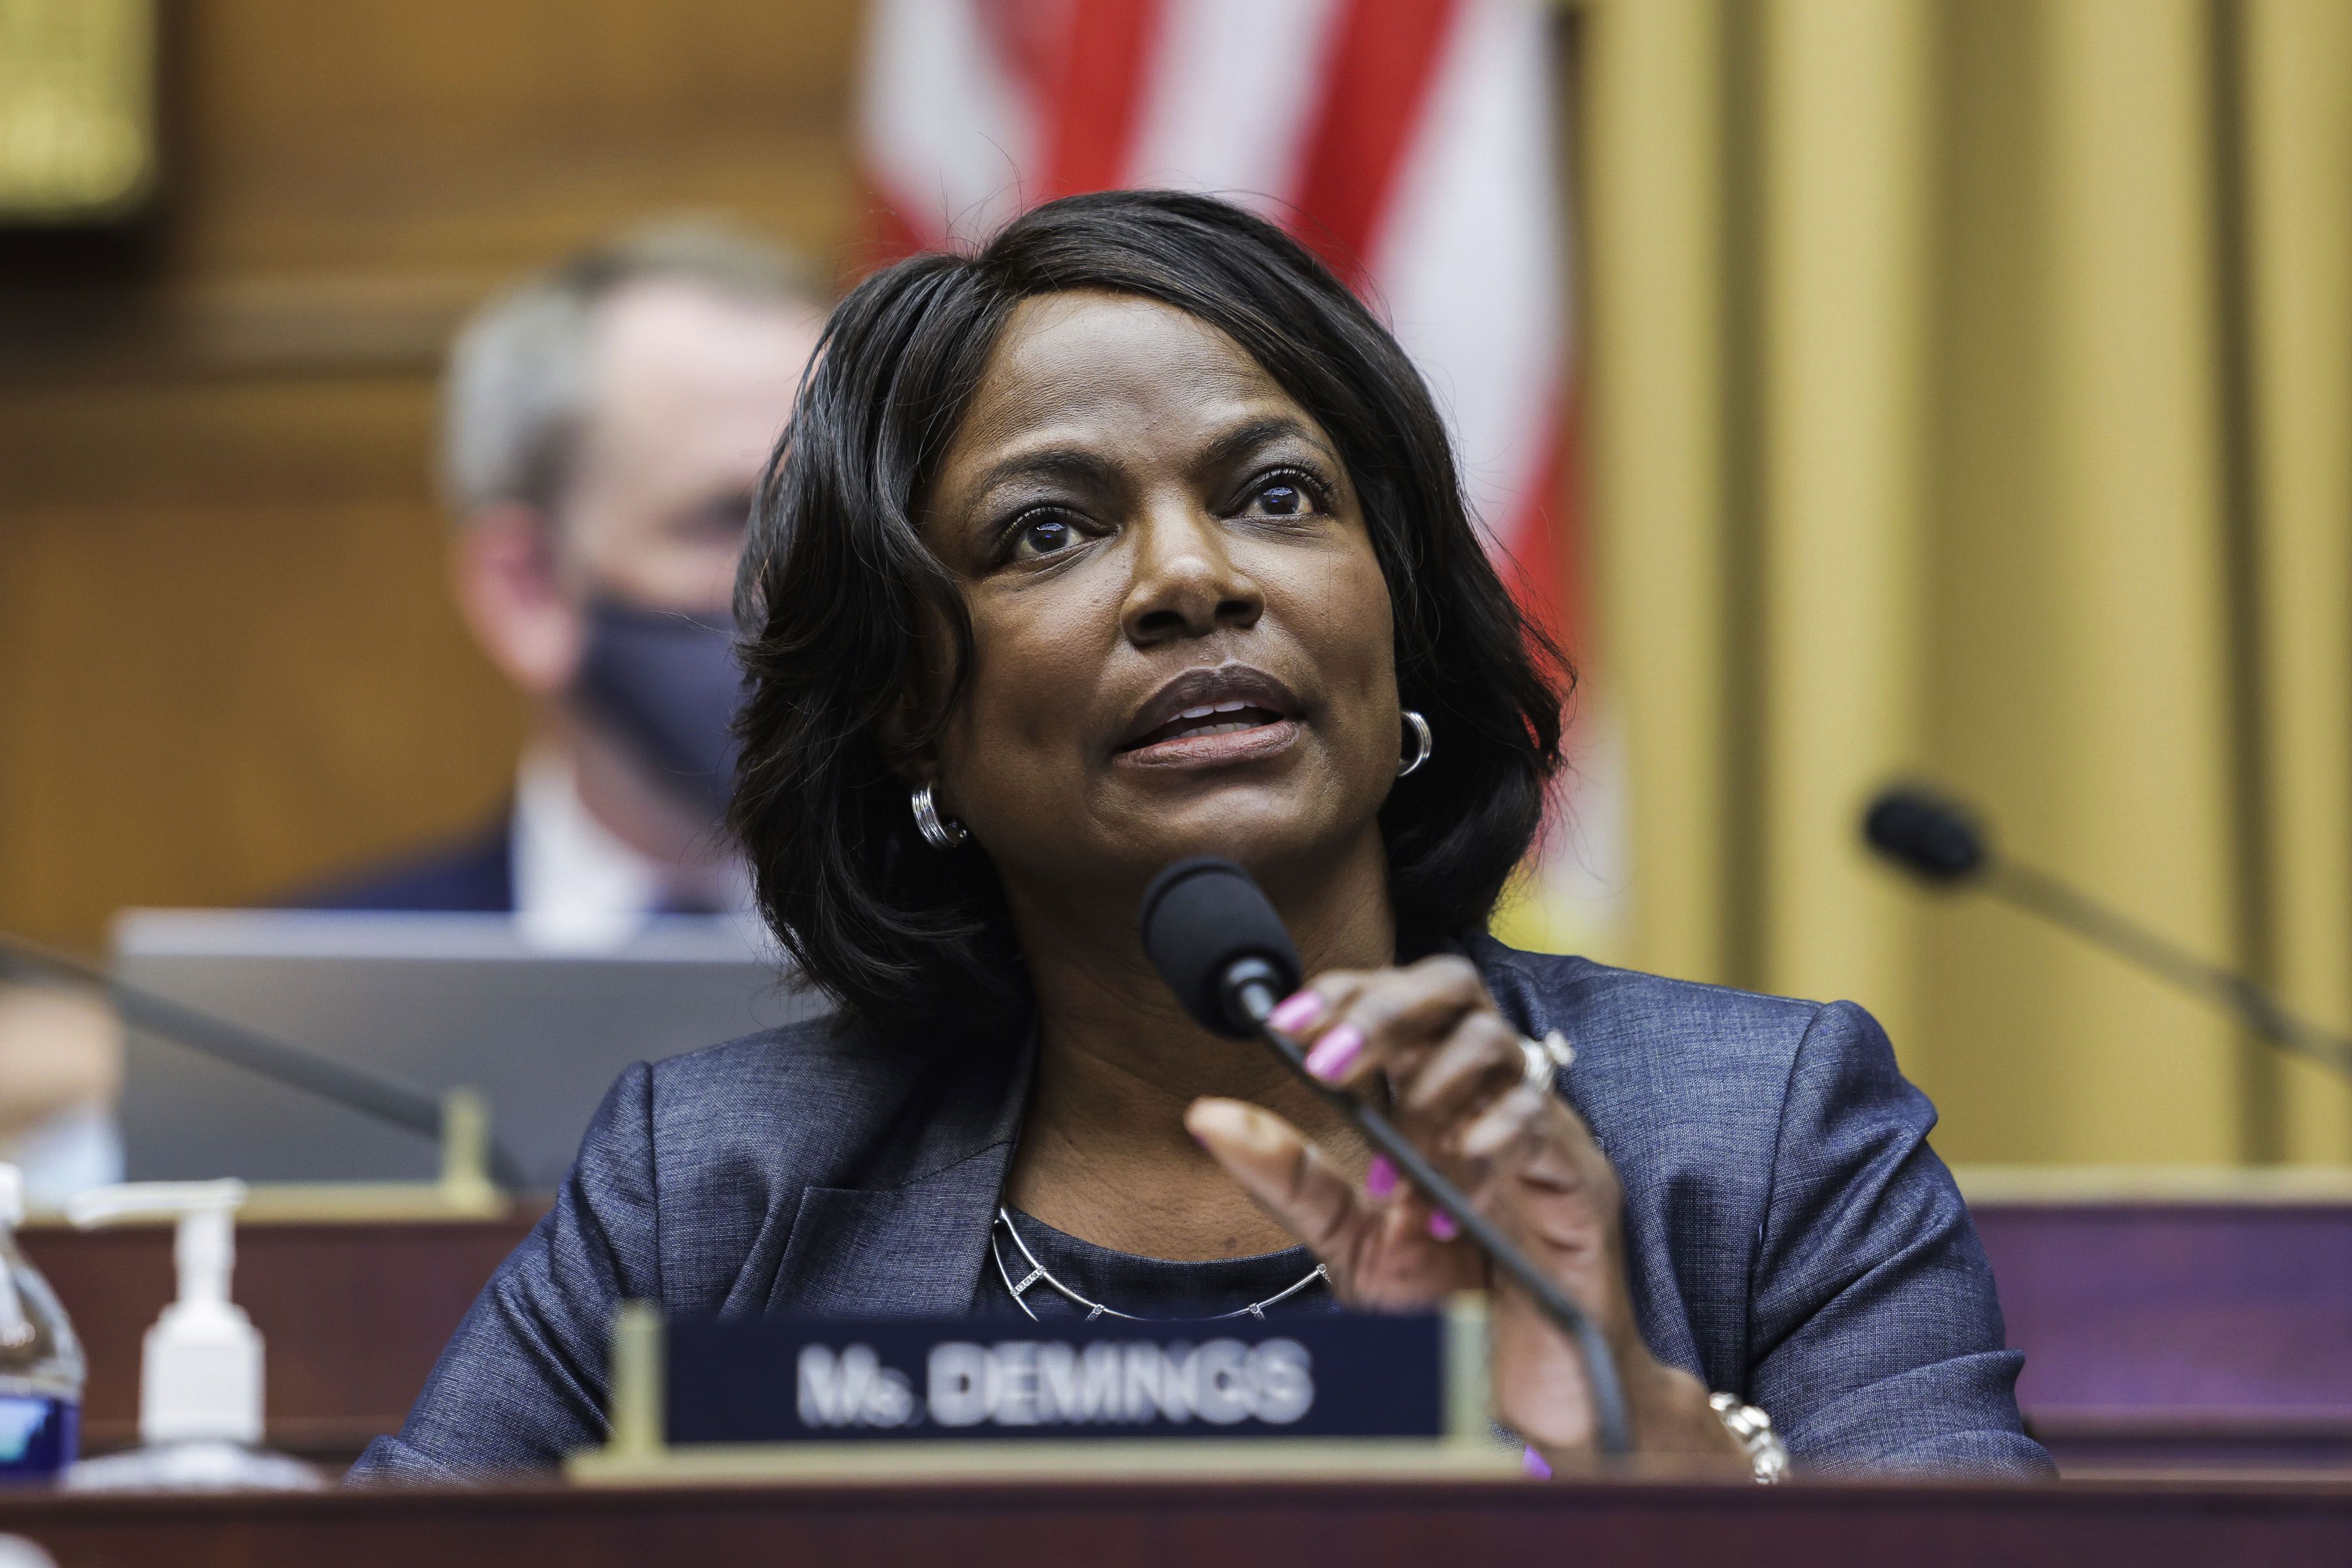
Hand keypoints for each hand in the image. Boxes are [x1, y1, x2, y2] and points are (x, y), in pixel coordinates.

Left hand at [1182, 954, 1744, 1470]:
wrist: (1517, 1389)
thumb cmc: (1445, 1308)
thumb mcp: (1346, 1240)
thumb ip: (1287, 1176)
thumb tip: (1205, 1116)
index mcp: (1430, 1095)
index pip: (1392, 1001)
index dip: (1341, 996)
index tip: (1285, 1024)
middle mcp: (1486, 1095)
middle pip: (1450, 987)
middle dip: (1384, 1012)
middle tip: (1329, 1065)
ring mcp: (1539, 1129)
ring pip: (1496, 1042)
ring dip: (1430, 1088)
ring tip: (1398, 1162)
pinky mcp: (1578, 1178)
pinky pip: (1539, 1124)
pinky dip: (1484, 1147)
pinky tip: (1446, 1201)